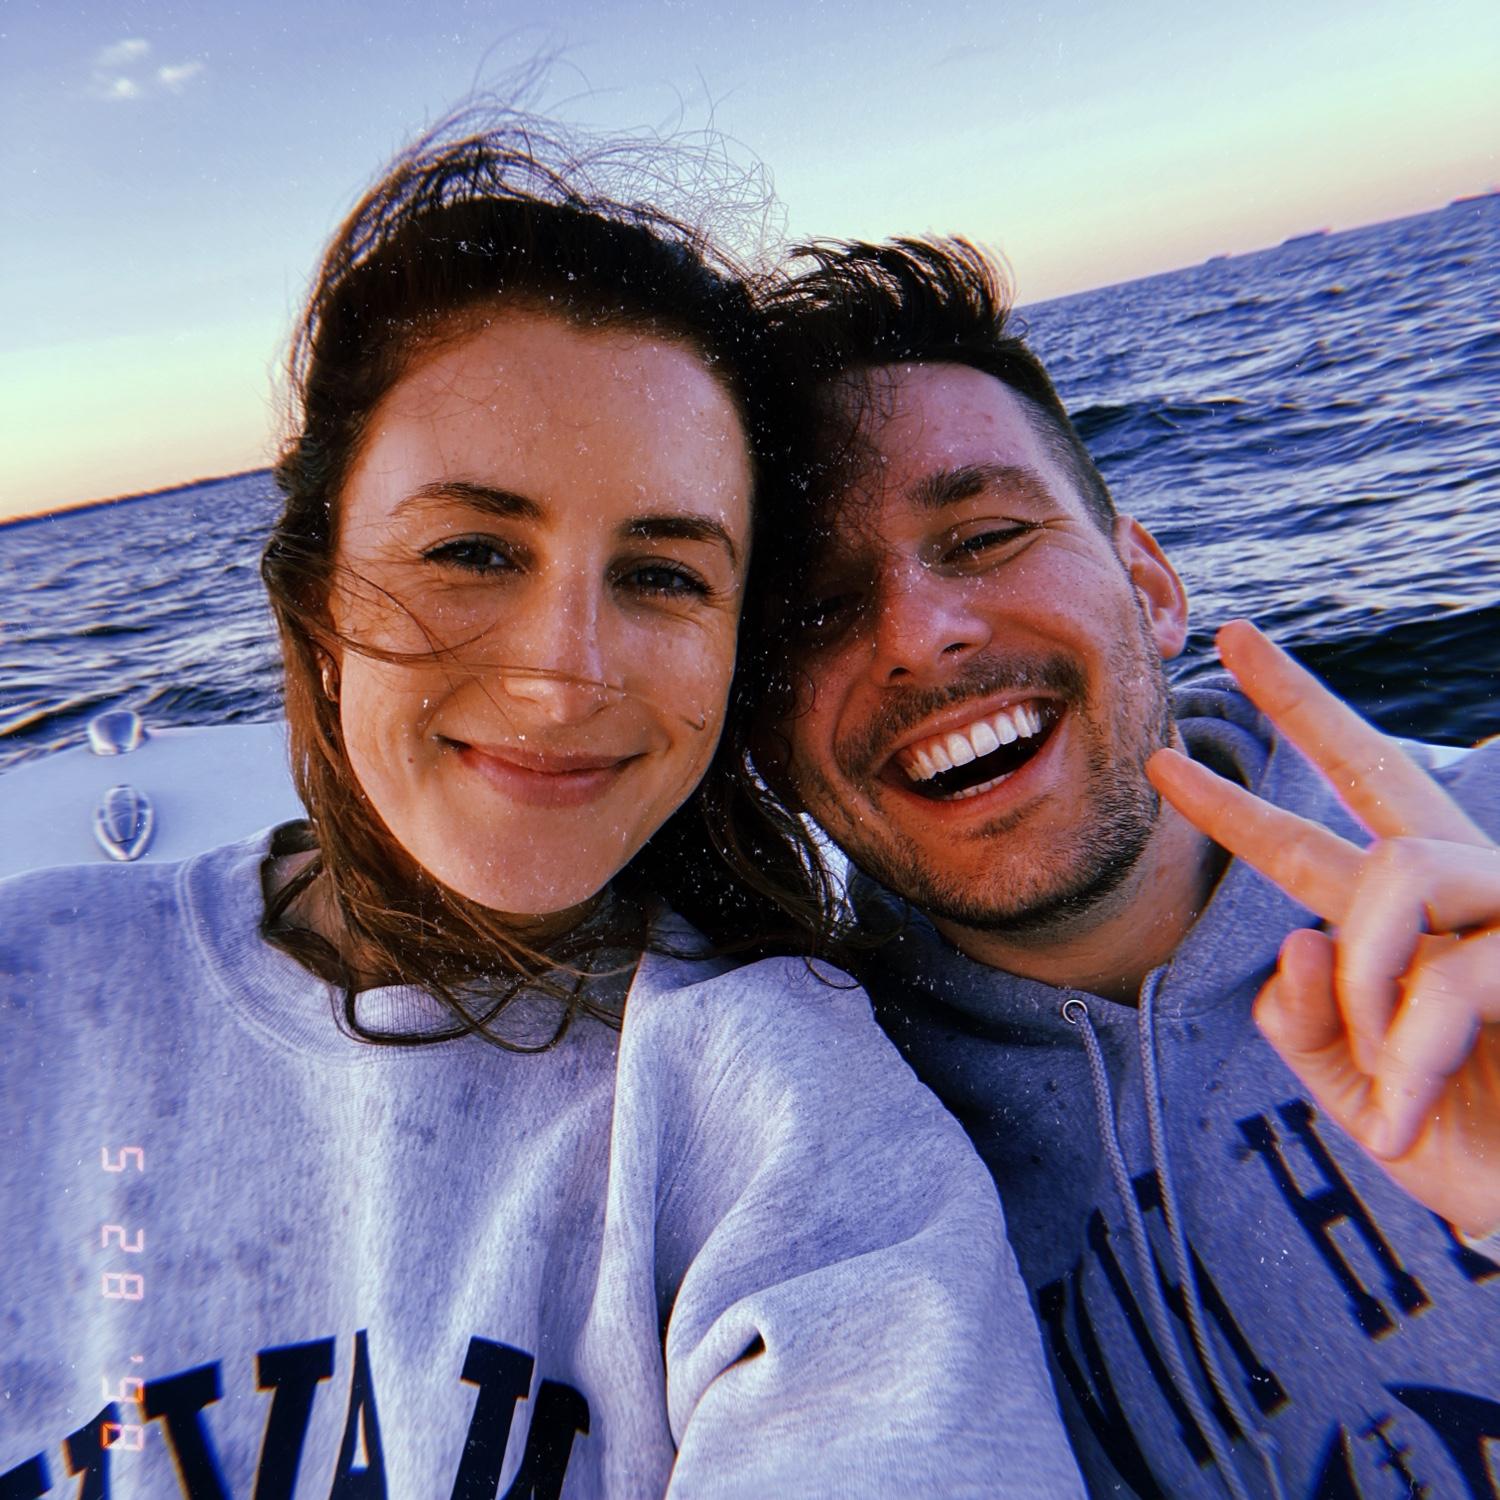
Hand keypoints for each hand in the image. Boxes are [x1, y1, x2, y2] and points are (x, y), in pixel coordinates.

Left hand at [1146, 619, 1499, 1236]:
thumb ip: (1305, 1027)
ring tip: (1378, 1069)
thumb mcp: (1358, 1097)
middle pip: (1375, 768)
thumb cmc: (1471, 1145)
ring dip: (1366, 975)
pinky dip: (1411, 1049)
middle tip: (1234, 636)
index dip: (1236, 805)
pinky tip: (1402, 1114)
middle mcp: (1459, 896)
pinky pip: (1458, 972)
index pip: (1308, 847)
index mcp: (1401, 930)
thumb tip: (1294, 939)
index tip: (1165, 759)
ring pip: (1401, 871)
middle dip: (1300, 704)